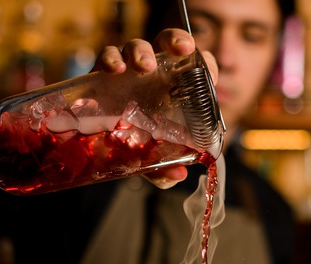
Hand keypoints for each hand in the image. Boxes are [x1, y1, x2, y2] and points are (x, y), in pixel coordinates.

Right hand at [92, 29, 219, 189]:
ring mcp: (129, 72)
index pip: (196, 65)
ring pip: (137, 47)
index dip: (205, 62)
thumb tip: (178, 174)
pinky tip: (114, 70)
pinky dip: (111, 58)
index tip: (209, 72)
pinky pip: (107, 57)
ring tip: (144, 66)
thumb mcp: (154, 161)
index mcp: (175, 89)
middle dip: (175, 41)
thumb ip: (165, 167)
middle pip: (168, 43)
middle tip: (179, 51)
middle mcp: (154, 75)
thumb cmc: (138, 147)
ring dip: (141, 51)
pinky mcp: (102, 75)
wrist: (101, 148)